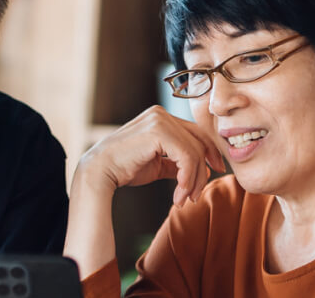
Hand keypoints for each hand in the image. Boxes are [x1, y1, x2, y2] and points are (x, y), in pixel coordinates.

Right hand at [78, 105, 225, 204]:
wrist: (100, 172)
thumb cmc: (124, 169)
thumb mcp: (157, 164)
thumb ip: (176, 162)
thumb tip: (201, 170)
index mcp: (160, 117)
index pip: (195, 133)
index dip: (209, 153)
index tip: (214, 172)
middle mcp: (161, 114)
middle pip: (199, 141)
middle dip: (202, 171)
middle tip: (195, 195)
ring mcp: (160, 120)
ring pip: (194, 152)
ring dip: (193, 181)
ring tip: (184, 199)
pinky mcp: (159, 132)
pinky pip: (186, 157)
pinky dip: (187, 178)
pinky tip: (178, 194)